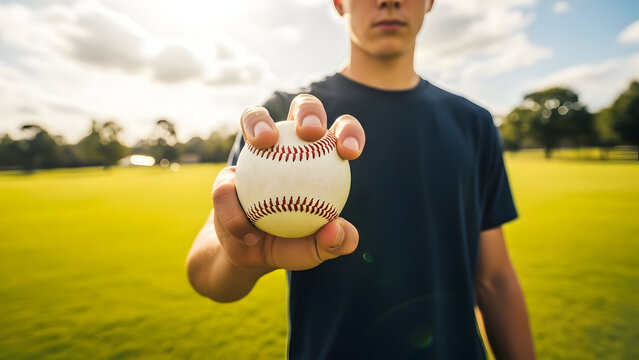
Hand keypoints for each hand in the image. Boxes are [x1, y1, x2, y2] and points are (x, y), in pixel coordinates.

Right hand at [212, 94, 365, 271]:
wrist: (250, 256)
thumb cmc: (291, 245)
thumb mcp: (317, 250)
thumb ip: (335, 243)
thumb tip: (336, 229)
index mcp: (320, 155)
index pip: (340, 133)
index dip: (349, 132)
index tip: (349, 152)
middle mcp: (287, 143)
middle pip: (301, 109)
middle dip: (309, 111)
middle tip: (311, 133)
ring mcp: (252, 153)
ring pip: (254, 118)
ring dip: (259, 122)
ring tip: (265, 142)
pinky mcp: (225, 175)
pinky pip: (225, 183)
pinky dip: (235, 208)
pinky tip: (247, 228)